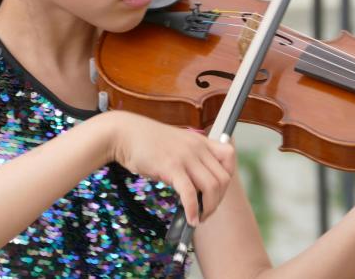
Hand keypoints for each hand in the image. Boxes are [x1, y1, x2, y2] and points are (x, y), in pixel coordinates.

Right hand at [100, 111, 235, 225]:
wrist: (124, 134)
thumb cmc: (147, 142)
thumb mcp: (176, 144)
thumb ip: (190, 159)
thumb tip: (197, 188)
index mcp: (200, 141)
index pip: (229, 157)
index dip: (228, 176)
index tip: (217, 190)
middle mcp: (197, 148)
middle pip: (223, 178)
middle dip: (217, 199)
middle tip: (206, 210)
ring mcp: (185, 157)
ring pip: (212, 187)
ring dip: (208, 208)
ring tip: (198, 217)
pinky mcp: (171, 167)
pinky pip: (190, 193)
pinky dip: (193, 210)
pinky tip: (190, 219)